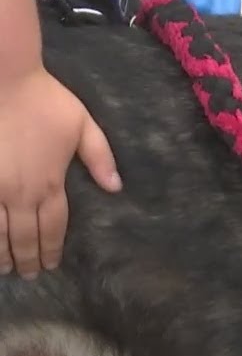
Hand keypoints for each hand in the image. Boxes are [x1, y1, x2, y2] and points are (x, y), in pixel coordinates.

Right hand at [0, 67, 120, 277]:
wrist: (2, 81)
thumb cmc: (44, 101)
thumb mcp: (83, 126)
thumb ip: (100, 158)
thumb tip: (116, 188)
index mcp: (50, 183)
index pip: (54, 227)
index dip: (52, 248)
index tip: (51, 264)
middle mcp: (20, 193)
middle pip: (24, 236)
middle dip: (27, 259)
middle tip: (29, 275)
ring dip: (0, 254)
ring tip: (4, 268)